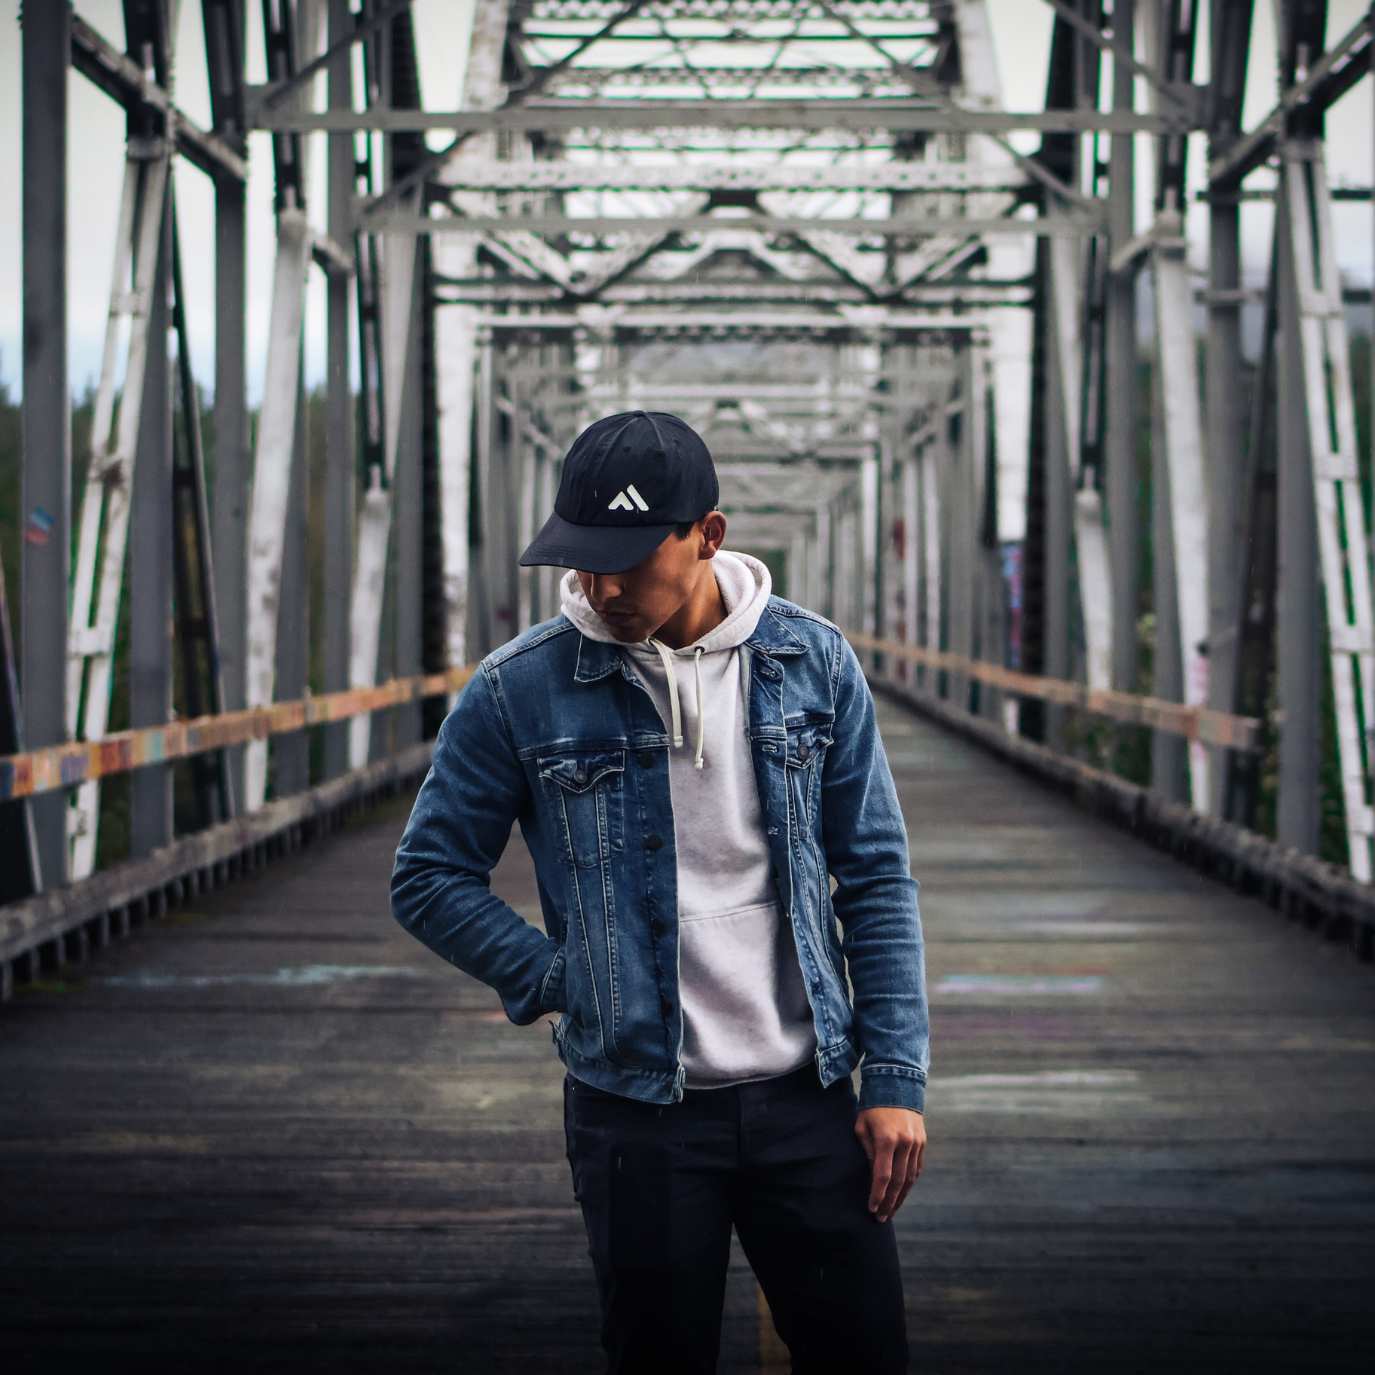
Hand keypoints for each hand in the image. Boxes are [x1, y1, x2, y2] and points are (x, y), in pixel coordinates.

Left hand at [854, 1106, 925, 1222]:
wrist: (898, 1085)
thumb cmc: (872, 1107)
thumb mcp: (862, 1126)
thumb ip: (867, 1151)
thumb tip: (873, 1175)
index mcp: (887, 1139)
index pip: (883, 1176)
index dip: (877, 1195)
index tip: (871, 1209)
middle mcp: (905, 1143)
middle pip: (899, 1182)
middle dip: (889, 1202)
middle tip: (881, 1218)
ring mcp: (916, 1143)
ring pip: (910, 1179)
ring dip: (901, 1197)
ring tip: (891, 1210)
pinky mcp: (923, 1143)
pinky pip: (917, 1169)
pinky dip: (910, 1183)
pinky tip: (902, 1194)